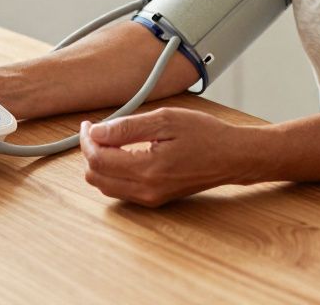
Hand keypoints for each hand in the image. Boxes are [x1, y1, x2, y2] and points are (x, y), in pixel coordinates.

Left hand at [79, 107, 256, 206]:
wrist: (232, 157)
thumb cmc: (206, 135)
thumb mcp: (166, 120)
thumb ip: (127, 127)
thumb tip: (97, 133)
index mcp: (148, 169)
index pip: (99, 160)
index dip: (87, 140)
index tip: (89, 125)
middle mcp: (146, 190)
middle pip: (96, 177)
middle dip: (90, 152)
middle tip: (96, 131)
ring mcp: (150, 198)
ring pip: (105, 186)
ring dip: (99, 163)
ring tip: (108, 140)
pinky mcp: (155, 199)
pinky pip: (120, 190)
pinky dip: (112, 173)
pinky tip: (120, 154)